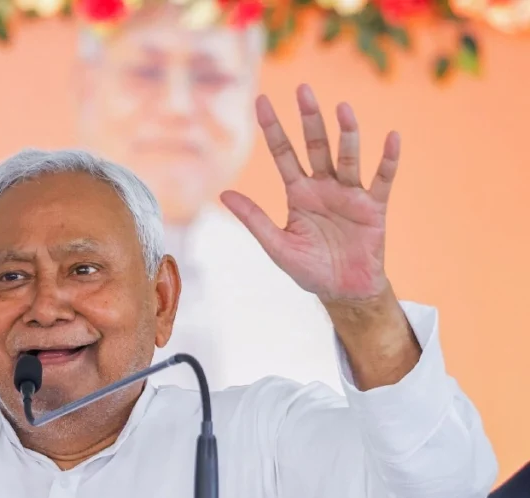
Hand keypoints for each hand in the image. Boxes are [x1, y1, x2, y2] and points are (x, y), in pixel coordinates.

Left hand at [220, 84, 400, 304]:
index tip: (262, 100)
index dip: (273, 128)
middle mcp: (323, 187)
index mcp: (298, 193)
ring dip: (347, 134)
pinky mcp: (374, 207)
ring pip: (347, 157)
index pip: (283, 153)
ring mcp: (350, 194)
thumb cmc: (309, 269)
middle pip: (316, 146)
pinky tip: (392, 138)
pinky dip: (387, 160)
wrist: (342, 291)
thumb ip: (254, 219)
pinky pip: (381, 179)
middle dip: (309, 119)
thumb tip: (223, 194)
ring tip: (343, 108)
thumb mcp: (276, 245)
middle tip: (303, 89)